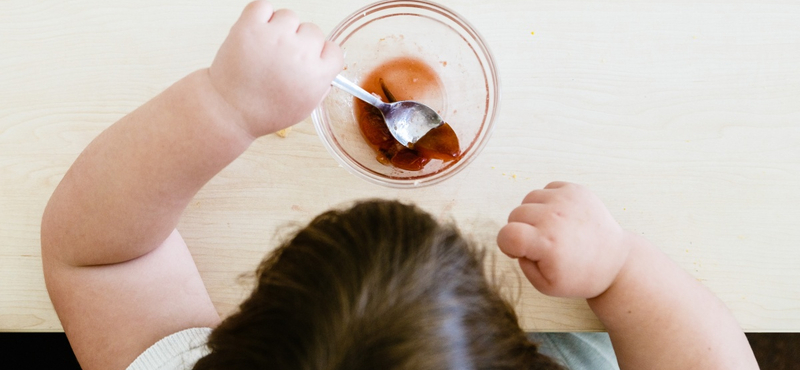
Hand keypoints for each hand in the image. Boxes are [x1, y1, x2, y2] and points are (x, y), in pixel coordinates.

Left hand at [208, 1, 342, 136]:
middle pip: (313, 31)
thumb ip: (321, 85)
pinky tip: (257, 34)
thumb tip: (326, 65)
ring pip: (289, 16)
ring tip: (266, 47)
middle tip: (282, 57)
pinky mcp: (250, 27)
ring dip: (280, 28)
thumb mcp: (305, 108)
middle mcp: (299, 53)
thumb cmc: (265, 112)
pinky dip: (260, 16)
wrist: (230, 111)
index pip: (334, 50)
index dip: (321, 55)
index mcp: (317, 75)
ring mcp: (275, 37)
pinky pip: (264, 6)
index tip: (310, 60)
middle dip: (300, 42)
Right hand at [497, 182, 630, 297]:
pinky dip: (547, 202)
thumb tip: (515, 241)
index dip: (506, 245)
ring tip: (550, 229)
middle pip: (515, 214)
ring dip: (533, 214)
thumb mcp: (545, 285)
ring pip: (528, 199)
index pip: (506, 234)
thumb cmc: (579, 276)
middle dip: (520, 230)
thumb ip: (522, 263)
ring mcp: (567, 200)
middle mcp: (555, 218)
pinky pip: (546, 189)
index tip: (517, 251)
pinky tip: (560, 218)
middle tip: (539, 243)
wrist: (615, 261)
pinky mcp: (576, 190)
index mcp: (547, 244)